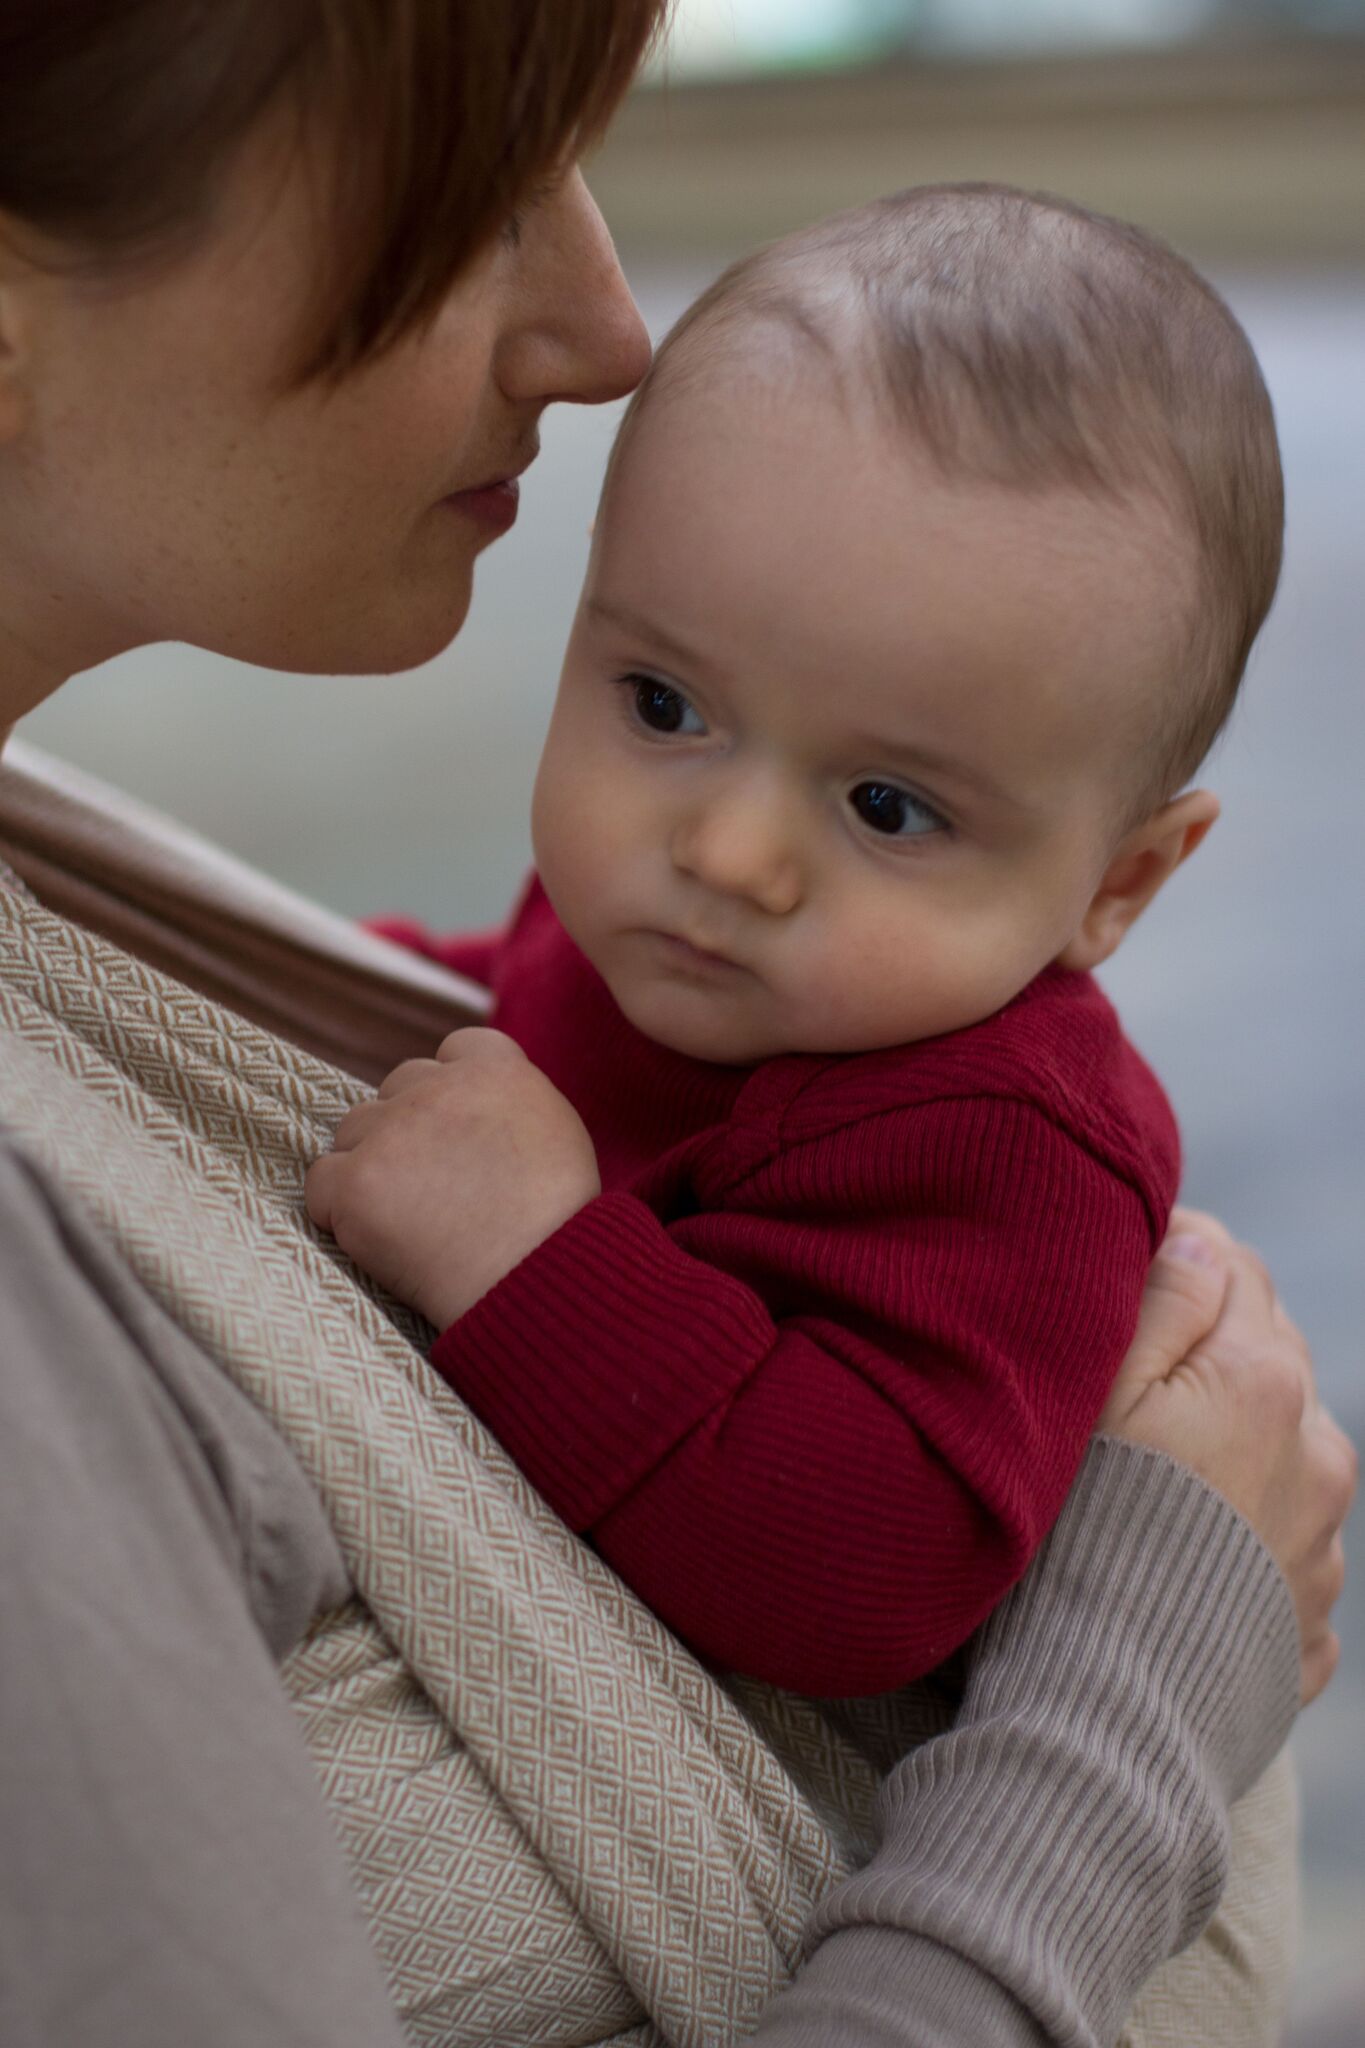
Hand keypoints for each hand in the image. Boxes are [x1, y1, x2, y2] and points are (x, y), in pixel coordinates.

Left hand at [305, 1028, 600, 1329]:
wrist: (538, 1279)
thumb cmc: (558, 1222)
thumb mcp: (557, 1133)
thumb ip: (509, 1103)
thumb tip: (476, 1108)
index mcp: (495, 1069)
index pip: (450, 1052)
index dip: (446, 1091)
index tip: (455, 1134)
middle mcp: (438, 1088)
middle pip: (394, 1091)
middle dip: (404, 1131)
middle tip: (433, 1188)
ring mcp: (392, 1132)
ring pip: (353, 1132)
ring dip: (370, 1168)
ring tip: (411, 1221)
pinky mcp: (357, 1183)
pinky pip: (321, 1185)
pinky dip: (339, 1211)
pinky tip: (377, 1239)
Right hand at [1100, 1209, 1356, 1703]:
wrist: (1105, 1725)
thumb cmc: (1078, 1545)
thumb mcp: (1098, 1399)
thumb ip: (1159, 1304)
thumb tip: (1200, 1241)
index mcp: (1262, 1383)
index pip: (1233, 1268)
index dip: (1173, 1256)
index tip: (1115, 1281)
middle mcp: (1315, 1458)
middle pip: (1269, 1355)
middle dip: (1207, 1349)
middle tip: (1120, 1379)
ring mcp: (1320, 1550)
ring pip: (1285, 1452)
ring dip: (1232, 1443)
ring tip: (1149, 1477)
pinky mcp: (1307, 1629)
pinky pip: (1282, 1548)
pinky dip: (1240, 1535)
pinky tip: (1177, 1553)